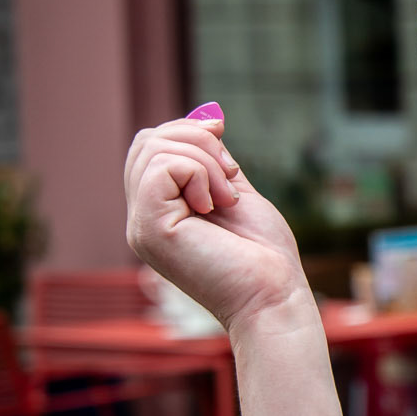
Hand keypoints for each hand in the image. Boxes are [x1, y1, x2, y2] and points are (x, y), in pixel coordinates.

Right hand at [124, 108, 308, 333]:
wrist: (275, 297)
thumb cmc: (264, 256)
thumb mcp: (235, 193)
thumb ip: (214, 162)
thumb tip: (208, 118)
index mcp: (159, 212)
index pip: (149, 146)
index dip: (188, 132)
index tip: (227, 152)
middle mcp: (142, 220)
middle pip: (146, 141)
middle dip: (197, 140)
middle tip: (232, 173)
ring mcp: (141, 226)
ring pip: (153, 148)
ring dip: (206, 160)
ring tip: (227, 198)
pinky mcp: (149, 230)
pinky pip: (162, 167)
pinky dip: (200, 173)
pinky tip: (217, 205)